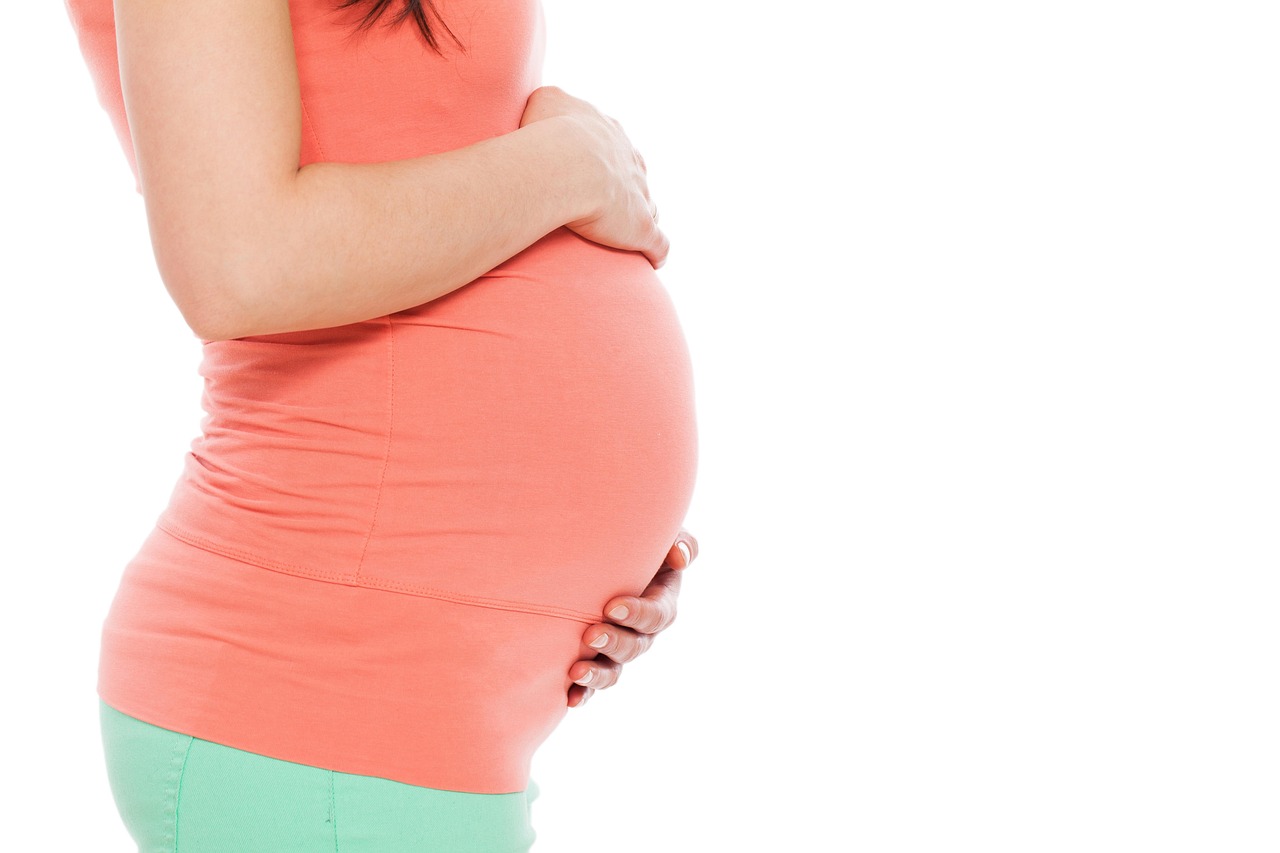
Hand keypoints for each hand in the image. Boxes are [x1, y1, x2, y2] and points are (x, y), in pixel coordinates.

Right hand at [519, 85, 669, 269]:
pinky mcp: (642, 228)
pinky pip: (658, 244)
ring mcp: (640, 194)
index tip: (591, 169)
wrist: (566, 165)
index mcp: (610, 135)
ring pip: (649, 205)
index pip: (613, 145)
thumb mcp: (545, 101)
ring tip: (628, 229)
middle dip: (627, 184)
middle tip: (608, 199)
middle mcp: (630, 161)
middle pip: (635, 172)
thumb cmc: (548, 133)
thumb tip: (544, 105)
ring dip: (642, 215)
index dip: (604, 158)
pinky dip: (657, 252)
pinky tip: (653, 260)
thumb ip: (550, 101)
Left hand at [568, 528, 698, 707]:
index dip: (639, 614)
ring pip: (615, 670)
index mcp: (660, 600)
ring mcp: (619, 648)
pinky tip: (569, 698)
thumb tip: (679, 557)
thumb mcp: (660, 534)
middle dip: (615, 643)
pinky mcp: (596, 659)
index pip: (658, 614)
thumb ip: (677, 540)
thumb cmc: (631, 536)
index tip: (612, 606)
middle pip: (637, 646)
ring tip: (576, 671)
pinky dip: (583, 693)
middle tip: (590, 634)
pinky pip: (592, 684)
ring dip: (598, 674)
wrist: (597, 552)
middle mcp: (643, 631)